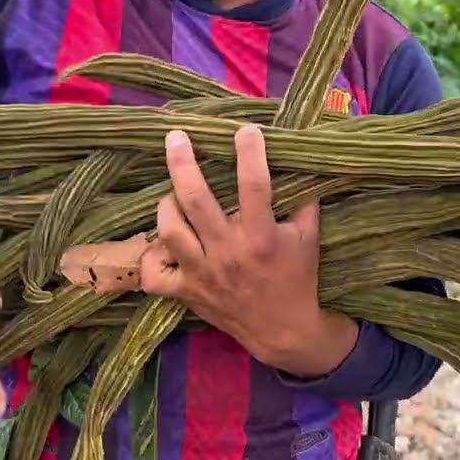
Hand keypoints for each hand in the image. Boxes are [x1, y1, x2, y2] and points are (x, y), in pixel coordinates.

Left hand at [140, 125, 358, 377]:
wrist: (283, 330)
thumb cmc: (297, 278)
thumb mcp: (308, 238)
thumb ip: (303, 200)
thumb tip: (298, 159)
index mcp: (261, 238)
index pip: (254, 186)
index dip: (250, 152)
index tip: (246, 129)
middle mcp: (228, 253)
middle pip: (195, 201)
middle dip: (183, 163)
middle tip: (176, 137)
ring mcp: (202, 275)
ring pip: (169, 231)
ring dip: (167, 205)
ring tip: (172, 193)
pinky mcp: (187, 293)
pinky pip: (153, 276)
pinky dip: (150, 258)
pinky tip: (159, 244)